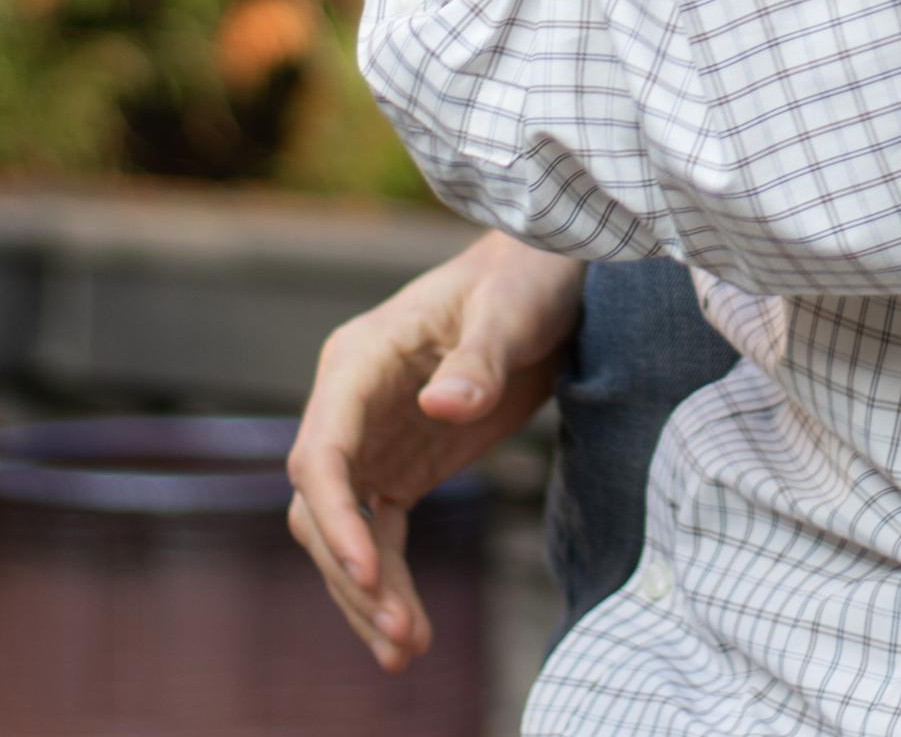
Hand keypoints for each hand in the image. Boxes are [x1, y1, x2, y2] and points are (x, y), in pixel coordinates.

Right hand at [287, 232, 581, 673]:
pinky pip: (382, 538)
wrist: (550, 278)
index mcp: (359, 362)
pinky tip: (410, 635)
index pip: (322, 453)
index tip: (368, 572)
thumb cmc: (523, 277)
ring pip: (348, 535)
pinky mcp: (402, 470)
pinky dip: (390, 585)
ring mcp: (373, 444)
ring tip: (407, 649)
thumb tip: (440, 407)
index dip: (336, 517)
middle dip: (355, 573)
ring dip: (369, 594)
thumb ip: (478, 358)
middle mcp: (351, 408)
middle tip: (403, 633)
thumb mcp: (509, 309)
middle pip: (323, 508)